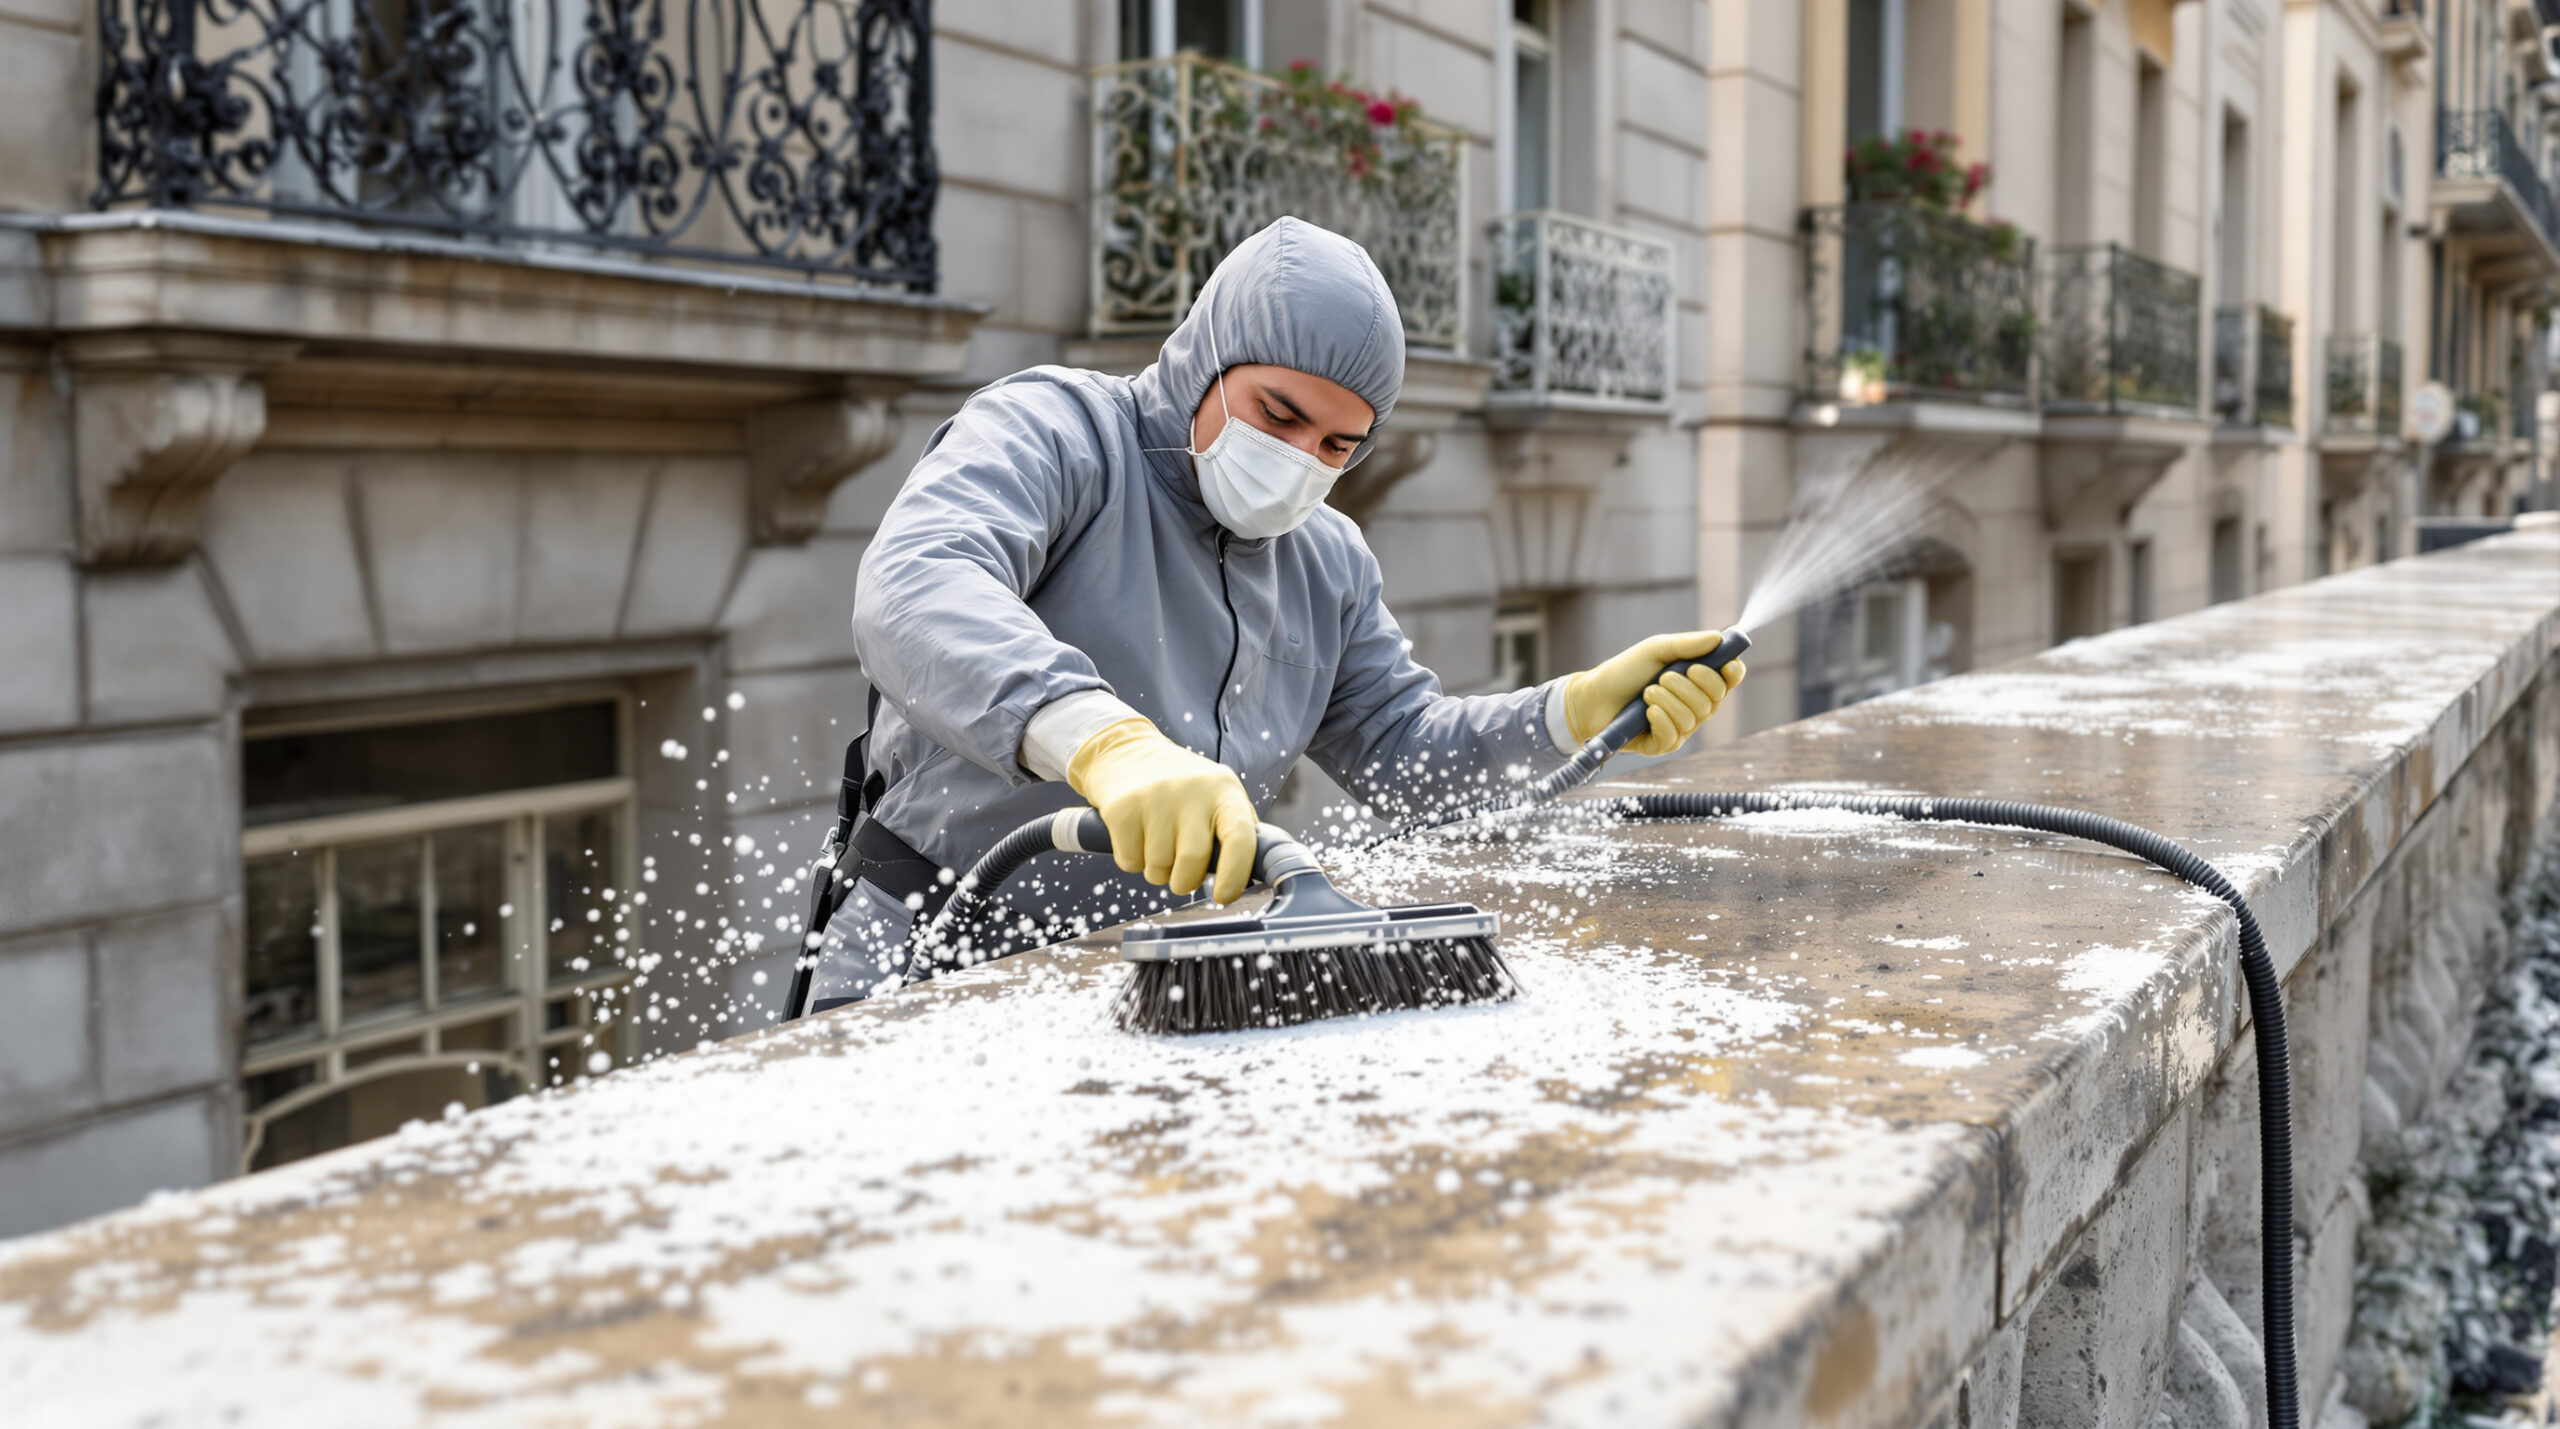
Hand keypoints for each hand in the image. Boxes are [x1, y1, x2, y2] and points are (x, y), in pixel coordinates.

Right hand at [1065, 718, 1259, 903]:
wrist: (1128, 754)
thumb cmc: (1184, 789)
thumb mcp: (1219, 795)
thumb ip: (1237, 831)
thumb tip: (1256, 872)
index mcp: (1224, 790)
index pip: (1240, 837)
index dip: (1235, 874)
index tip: (1224, 896)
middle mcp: (1191, 791)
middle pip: (1192, 862)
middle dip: (1185, 881)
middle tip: (1181, 874)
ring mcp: (1154, 798)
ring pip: (1158, 868)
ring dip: (1158, 871)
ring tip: (1157, 844)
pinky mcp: (1122, 809)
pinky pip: (1130, 862)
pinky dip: (1133, 861)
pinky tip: (1137, 835)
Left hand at [1562, 631, 1747, 756]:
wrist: (1593, 696)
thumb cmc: (1625, 671)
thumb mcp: (1655, 650)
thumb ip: (1686, 644)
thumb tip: (1718, 639)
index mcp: (1698, 681)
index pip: (1729, 680)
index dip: (1733, 673)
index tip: (1726, 666)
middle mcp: (1695, 705)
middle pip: (1715, 699)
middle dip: (1689, 685)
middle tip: (1664, 676)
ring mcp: (1681, 727)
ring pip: (1694, 718)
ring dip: (1668, 700)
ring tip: (1646, 692)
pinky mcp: (1663, 745)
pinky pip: (1675, 735)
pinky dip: (1661, 720)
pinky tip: (1646, 712)